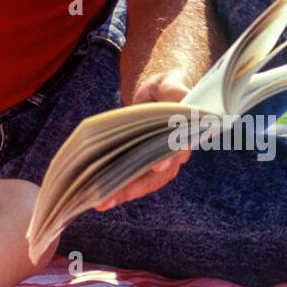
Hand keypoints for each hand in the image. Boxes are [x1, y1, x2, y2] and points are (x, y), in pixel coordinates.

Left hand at [95, 67, 192, 211]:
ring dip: (123, 193)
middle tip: (110, 197)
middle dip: (134, 187)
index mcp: (187, 135)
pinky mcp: (145, 163)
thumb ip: (176, 92)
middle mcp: (176, 154)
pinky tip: (99, 195)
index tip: (157, 166)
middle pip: (157, 176)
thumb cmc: (166, 89)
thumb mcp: (171, 84)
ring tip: (99, 203)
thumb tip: (183, 100)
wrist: (159, 96)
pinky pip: (134, 178)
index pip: (179, 149)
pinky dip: (118, 187)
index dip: (168, 158)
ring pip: (144, 182)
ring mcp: (160, 161)